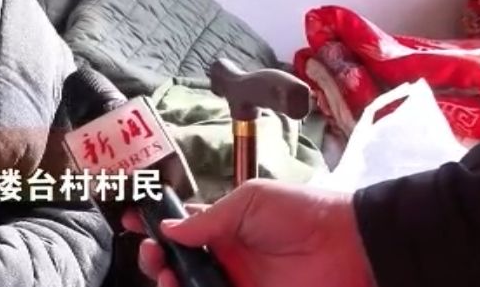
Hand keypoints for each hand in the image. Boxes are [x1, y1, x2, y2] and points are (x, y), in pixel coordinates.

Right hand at [121, 179, 375, 286]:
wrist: (349, 244)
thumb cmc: (302, 211)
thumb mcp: (251, 200)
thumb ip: (209, 217)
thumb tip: (168, 229)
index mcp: (225, 226)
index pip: (181, 228)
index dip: (154, 225)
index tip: (130, 219)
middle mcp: (227, 256)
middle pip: (178, 261)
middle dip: (155, 257)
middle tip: (150, 254)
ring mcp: (239, 281)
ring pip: (190, 284)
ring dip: (169, 279)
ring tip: (166, 273)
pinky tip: (180, 285)